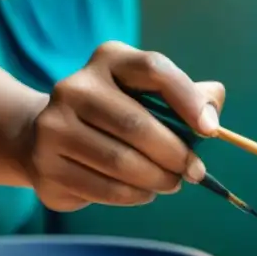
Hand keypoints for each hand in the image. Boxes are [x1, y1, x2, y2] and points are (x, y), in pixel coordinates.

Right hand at [20, 41, 225, 211]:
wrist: (46, 135)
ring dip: (156, 179)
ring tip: (171, 183)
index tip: (210, 132)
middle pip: (136, 125)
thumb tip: (211, 117)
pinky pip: (101, 188)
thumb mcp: (154, 94)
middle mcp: (75, 87)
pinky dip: (133, 196)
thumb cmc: (119, 112)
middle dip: (175, 155)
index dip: (187, 100)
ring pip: (119, 162)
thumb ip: (192, 97)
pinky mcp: (44, 164)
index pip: (154, 68)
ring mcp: (53, 125)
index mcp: (109, 59)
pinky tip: (145, 192)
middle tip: (194, 172)